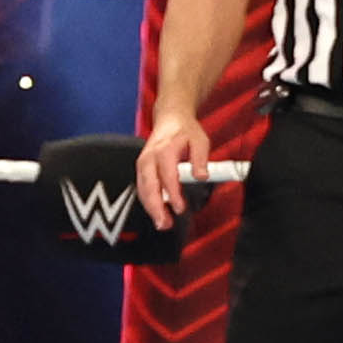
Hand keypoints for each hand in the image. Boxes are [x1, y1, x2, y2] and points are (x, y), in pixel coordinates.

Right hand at [136, 108, 217, 225]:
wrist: (170, 119)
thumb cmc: (186, 131)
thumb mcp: (200, 140)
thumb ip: (200, 159)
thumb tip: (201, 177)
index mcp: (164, 151)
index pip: (167, 177)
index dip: (173, 194)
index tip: (180, 208)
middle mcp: (149, 159)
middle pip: (149, 187)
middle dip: (155, 208)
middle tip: (164, 224)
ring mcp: (142, 164)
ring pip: (143, 190)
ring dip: (150, 208)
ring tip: (162, 223)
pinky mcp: (141, 169)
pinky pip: (142, 188)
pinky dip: (148, 201)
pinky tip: (157, 212)